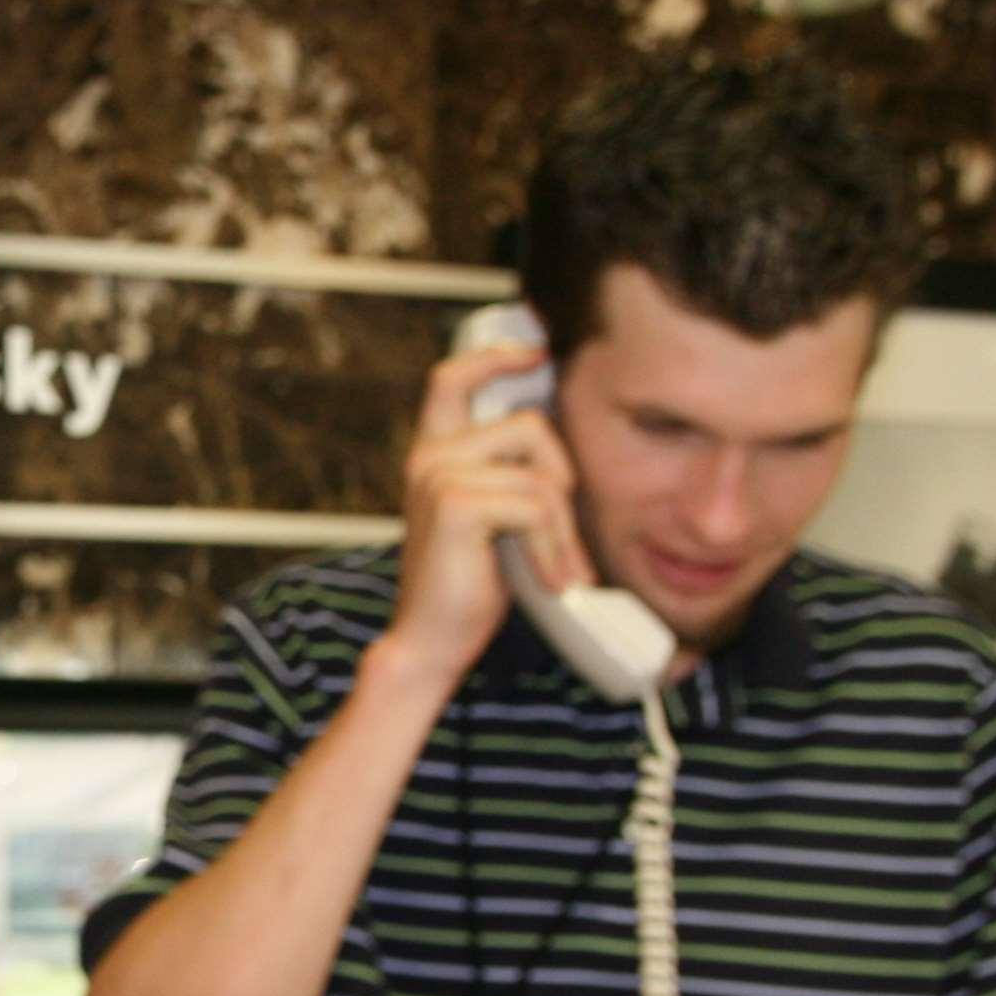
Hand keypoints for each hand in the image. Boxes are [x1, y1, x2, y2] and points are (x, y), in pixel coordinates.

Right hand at [392, 343, 599, 683]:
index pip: (454, 377)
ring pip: (541, 475)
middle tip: (565, 538)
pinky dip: (554, 548)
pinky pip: (535, 506)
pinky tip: (552, 580)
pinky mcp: (456, 504)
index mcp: (434, 453)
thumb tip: (564, 448)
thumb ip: (511, 476)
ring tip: (562, 570)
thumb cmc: (467, 586)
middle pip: (530, 425)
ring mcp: (438, 476)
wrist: (431, 641)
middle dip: (564, 480)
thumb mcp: (494, 519)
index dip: (496, 356)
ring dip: (563, 529)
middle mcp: (430, 457)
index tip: (537, 354)